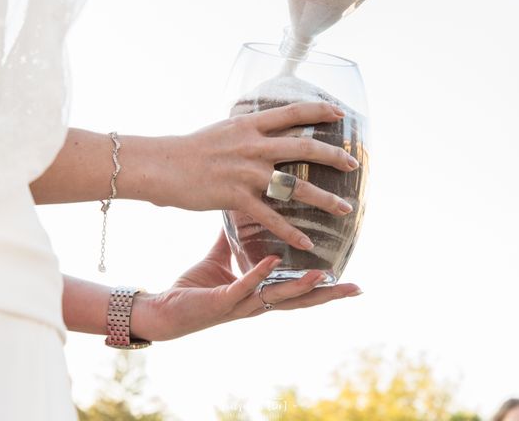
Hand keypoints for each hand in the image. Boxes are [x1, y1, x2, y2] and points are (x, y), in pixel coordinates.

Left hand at [130, 232, 360, 341]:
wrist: (163, 309)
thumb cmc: (195, 287)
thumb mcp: (219, 258)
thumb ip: (234, 239)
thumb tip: (243, 209)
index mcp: (260, 294)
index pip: (299, 293)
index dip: (325, 289)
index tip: (352, 282)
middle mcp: (256, 304)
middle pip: (299, 302)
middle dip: (328, 296)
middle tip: (355, 287)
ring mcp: (240, 305)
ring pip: (277, 297)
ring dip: (300, 286)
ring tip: (323, 274)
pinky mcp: (221, 302)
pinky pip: (243, 287)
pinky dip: (258, 274)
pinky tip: (272, 262)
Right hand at [134, 102, 358, 250]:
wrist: (160, 164)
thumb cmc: (188, 148)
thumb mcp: (221, 130)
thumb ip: (246, 131)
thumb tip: (262, 127)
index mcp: (250, 125)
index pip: (293, 112)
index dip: (320, 111)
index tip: (340, 114)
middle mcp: (253, 146)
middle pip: (304, 147)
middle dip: (334, 155)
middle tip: (354, 164)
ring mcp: (246, 172)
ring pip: (295, 186)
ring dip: (325, 198)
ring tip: (345, 209)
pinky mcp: (236, 197)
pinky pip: (271, 218)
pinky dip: (291, 232)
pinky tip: (306, 243)